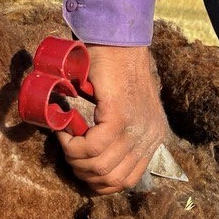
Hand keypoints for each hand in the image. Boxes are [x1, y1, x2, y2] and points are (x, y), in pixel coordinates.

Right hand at [56, 44, 169, 194]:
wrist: (117, 38)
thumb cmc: (115, 68)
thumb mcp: (127, 106)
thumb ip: (119, 131)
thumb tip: (93, 157)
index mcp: (153, 137)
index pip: (127, 180)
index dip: (98, 181)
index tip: (80, 164)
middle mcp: (149, 136)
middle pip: (112, 179)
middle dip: (83, 172)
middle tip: (69, 149)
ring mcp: (136, 127)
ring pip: (100, 166)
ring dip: (75, 158)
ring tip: (66, 139)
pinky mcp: (120, 115)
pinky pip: (93, 147)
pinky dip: (73, 145)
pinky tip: (65, 132)